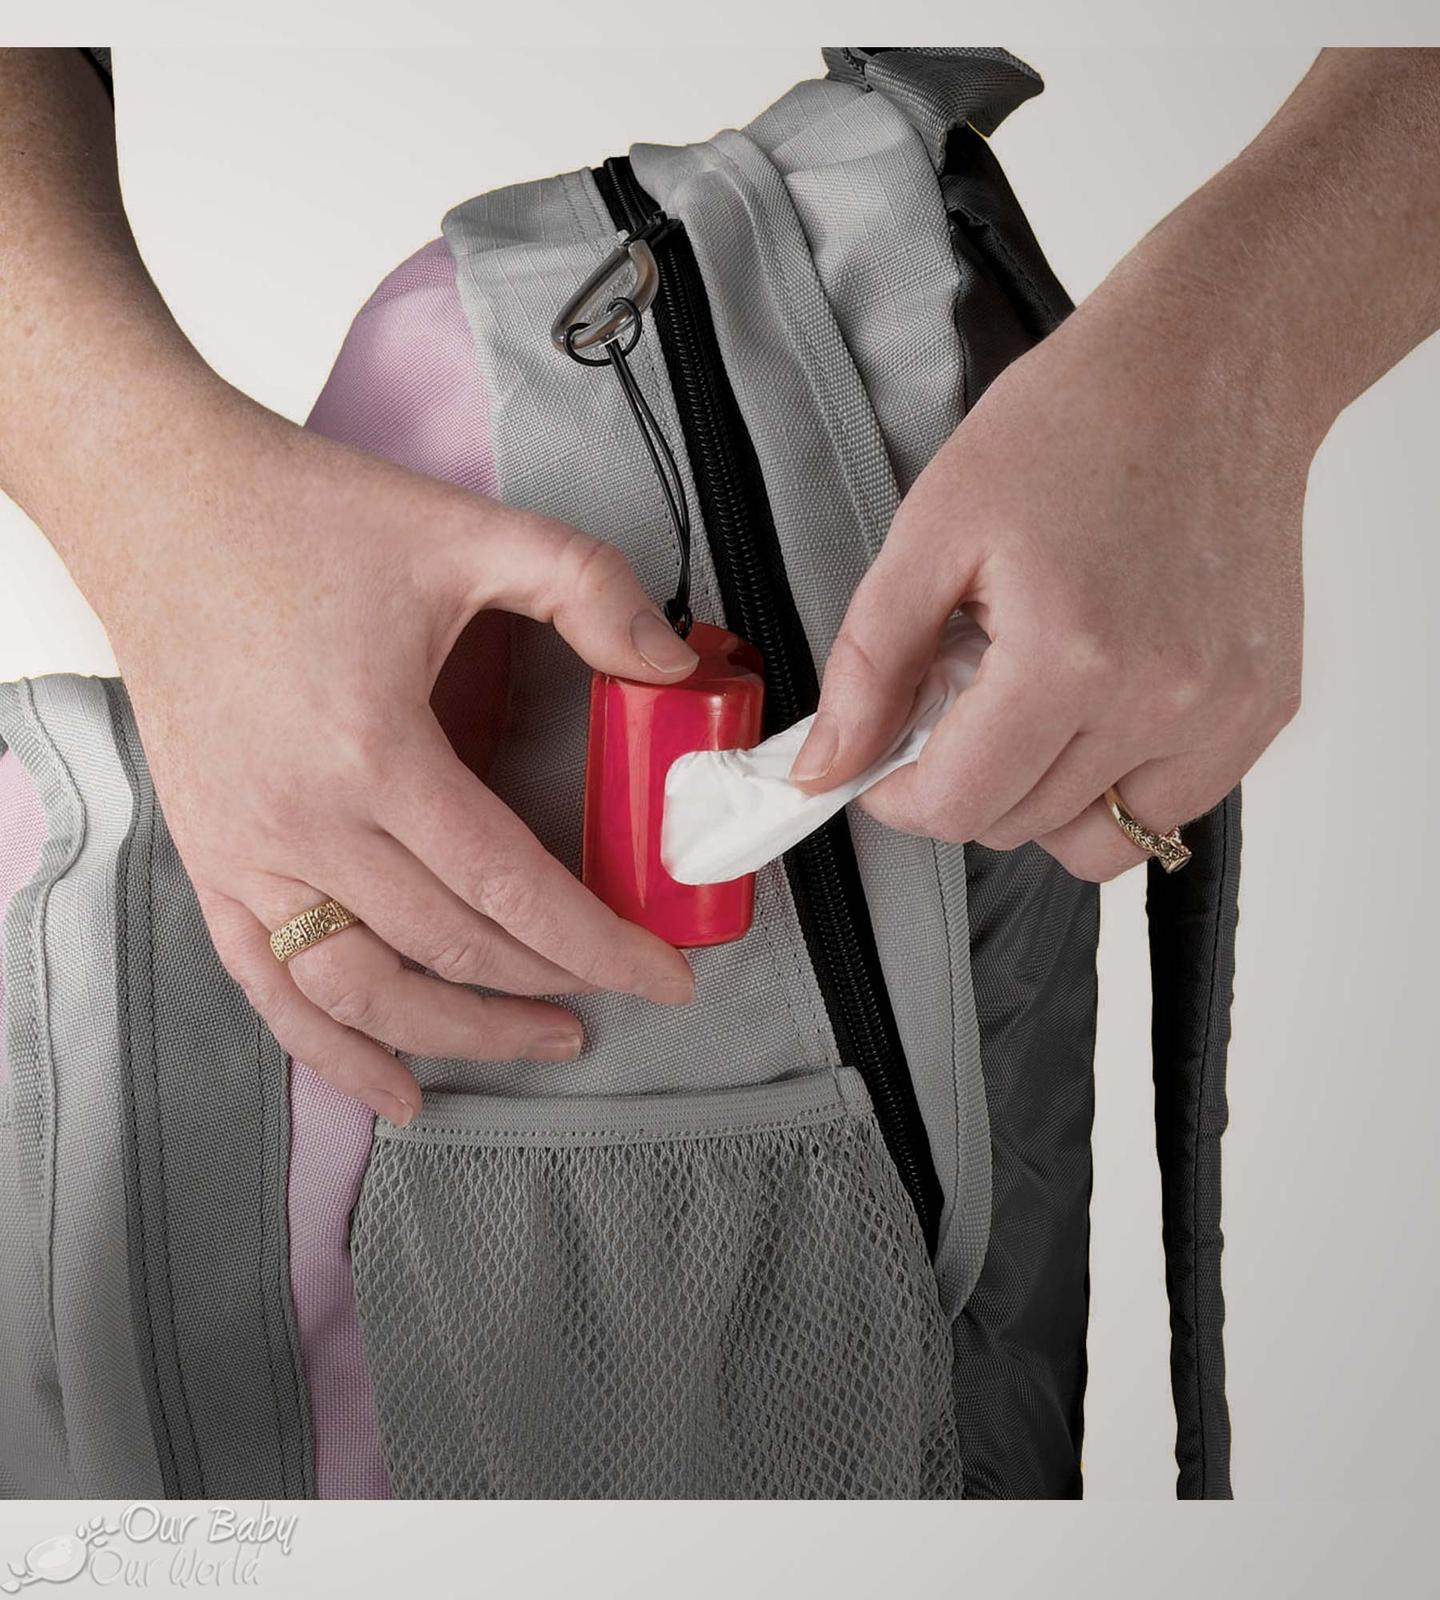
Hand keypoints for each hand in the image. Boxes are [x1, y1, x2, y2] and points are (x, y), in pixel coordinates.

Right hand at [103, 386, 698, 1123]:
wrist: (158, 504)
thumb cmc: (305, 516)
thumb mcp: (469, 532)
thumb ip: (589, 588)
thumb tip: (672, 668)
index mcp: (375, 750)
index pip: (509, 887)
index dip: (599, 944)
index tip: (665, 974)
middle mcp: (303, 822)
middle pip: (448, 949)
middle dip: (550, 986)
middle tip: (620, 993)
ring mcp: (245, 852)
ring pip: (362, 992)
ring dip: (459, 1033)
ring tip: (542, 1038)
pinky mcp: (210, 859)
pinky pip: (269, 986)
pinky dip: (332, 1050)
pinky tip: (392, 1087)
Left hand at [789, 262, 1308, 880]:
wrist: (1209, 371)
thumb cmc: (1073, 428)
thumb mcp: (932, 530)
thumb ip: (869, 665)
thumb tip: (822, 770)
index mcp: (1067, 655)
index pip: (959, 806)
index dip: (899, 796)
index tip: (887, 765)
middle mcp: (1158, 698)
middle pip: (1019, 824)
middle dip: (964, 778)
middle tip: (965, 691)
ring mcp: (1221, 710)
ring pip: (1095, 839)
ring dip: (1038, 796)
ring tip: (1032, 702)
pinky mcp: (1263, 707)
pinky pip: (1169, 811)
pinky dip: (1115, 787)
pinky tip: (1097, 710)